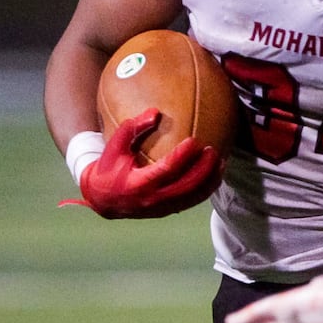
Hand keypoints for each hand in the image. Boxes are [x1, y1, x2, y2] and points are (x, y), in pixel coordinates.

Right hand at [79, 108, 222, 218]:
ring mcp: (161, 208)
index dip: (182, 156)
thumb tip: (155, 112)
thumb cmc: (108, 168)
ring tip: (221, 161)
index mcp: (138, 184)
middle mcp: (152, 199)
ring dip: (210, 180)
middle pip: (186, 185)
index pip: (166, 170)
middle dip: (203, 169)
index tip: (195, 141)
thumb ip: (132, 128)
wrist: (101, 199)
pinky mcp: (167, 211)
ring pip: (192, 196)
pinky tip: (216, 175)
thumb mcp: (114, 147)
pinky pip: (191, 201)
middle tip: (213, 150)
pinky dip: (206, 189)